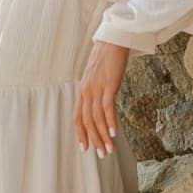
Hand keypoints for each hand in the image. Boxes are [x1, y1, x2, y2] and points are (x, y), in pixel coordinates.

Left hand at [74, 40, 129, 155]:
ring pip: (97, 118)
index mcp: (83, 91)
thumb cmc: (108, 57)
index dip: (81, 134)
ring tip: (109, 149)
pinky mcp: (108, 85)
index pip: (78, 118)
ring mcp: (96, 88)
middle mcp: (86, 91)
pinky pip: (107, 108)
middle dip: (94, 140)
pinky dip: (110, 122)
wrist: (113, 38)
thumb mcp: (98, 76)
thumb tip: (102, 102)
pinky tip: (115, 133)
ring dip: (103, 136)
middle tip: (102, 154)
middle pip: (87, 122)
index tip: (86, 148)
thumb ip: (98, 90)